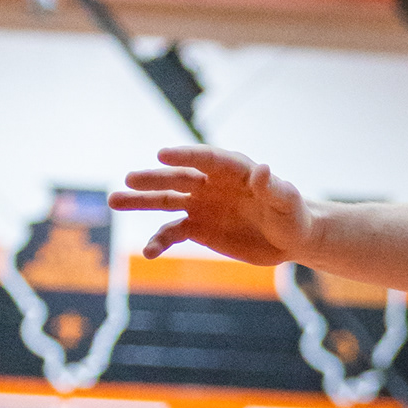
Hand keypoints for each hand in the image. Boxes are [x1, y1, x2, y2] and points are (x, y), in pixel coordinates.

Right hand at [110, 146, 311, 266]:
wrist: (290, 238)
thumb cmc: (293, 214)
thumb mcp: (288, 202)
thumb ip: (275, 188)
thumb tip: (264, 170)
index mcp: (233, 170)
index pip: (206, 159)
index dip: (185, 156)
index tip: (162, 155)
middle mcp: (211, 185)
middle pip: (178, 178)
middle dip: (154, 179)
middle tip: (129, 179)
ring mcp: (201, 206)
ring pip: (166, 202)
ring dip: (140, 202)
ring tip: (114, 201)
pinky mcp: (198, 228)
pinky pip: (172, 233)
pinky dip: (159, 241)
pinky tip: (147, 252)